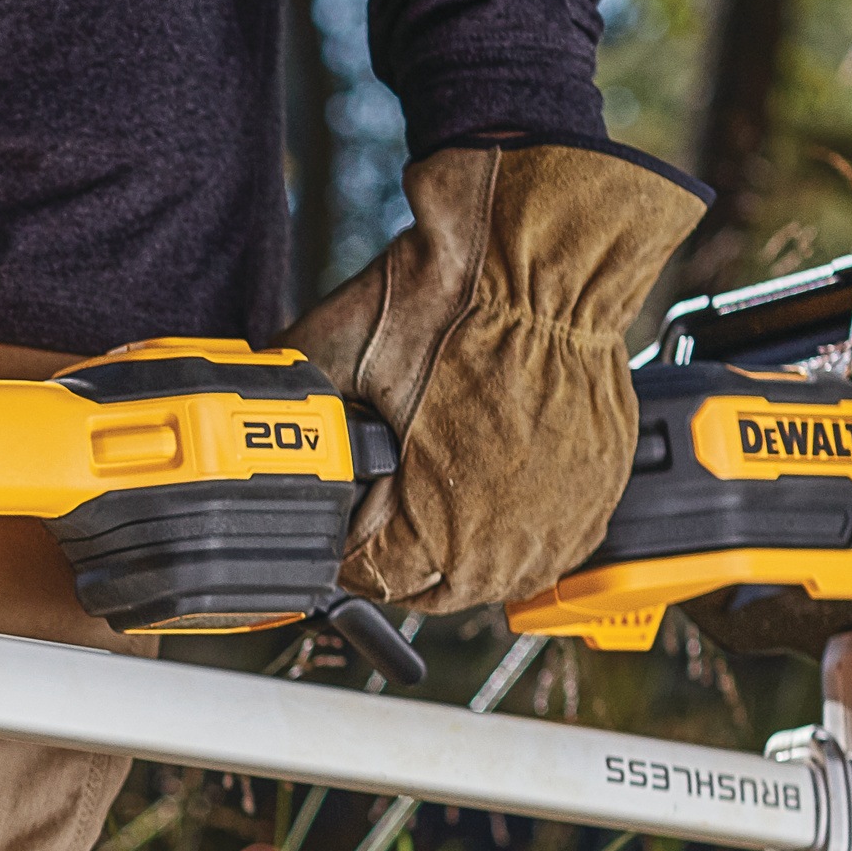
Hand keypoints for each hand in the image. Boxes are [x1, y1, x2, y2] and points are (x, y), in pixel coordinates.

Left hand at [289, 139, 704, 615]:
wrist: (542, 260)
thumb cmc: (450, 305)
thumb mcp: (328, 355)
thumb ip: (288, 404)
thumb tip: (251, 409)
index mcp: (439, 525)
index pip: (369, 580)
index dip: (338, 554)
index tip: (330, 529)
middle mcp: (509, 538)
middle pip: (431, 590)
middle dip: (392, 562)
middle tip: (367, 526)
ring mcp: (563, 515)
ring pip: (497, 576)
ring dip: (455, 557)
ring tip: (423, 518)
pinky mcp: (600, 485)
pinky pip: (553, 540)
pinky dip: (514, 532)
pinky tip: (486, 505)